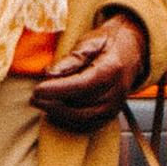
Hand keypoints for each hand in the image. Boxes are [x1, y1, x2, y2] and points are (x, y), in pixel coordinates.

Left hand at [30, 9, 148, 131]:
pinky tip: (54, 112)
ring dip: (59, 114)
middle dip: (53, 104)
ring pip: (82, 118)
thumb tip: (50, 74)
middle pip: (81, 107)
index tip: (37, 90)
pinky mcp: (110, 114)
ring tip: (41, 103)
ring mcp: (115, 106)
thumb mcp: (90, 41)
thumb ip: (71, 59)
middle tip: (34, 97)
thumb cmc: (109, 42)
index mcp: (112, 69)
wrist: (132, 49)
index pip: (82, 86)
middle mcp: (116, 92)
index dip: (57, 90)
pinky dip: (69, 121)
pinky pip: (88, 124)